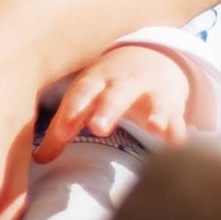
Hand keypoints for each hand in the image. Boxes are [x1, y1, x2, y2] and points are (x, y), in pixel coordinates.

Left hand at [36, 42, 195, 159]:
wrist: (151, 58)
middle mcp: (124, 84)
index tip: (59, 135)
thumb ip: (63, 129)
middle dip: (107, 110)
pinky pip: (180, 122)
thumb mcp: (84, 100)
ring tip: (155, 128)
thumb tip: (37, 160)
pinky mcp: (174, 108)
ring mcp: (152, 94)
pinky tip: (183, 149)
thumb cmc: (106, 87)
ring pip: (154, 103)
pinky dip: (181, 135)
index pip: (80, 93)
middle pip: (114, 95)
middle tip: (98, 128)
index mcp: (95, 81)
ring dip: (155, 114)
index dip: (70, 112)